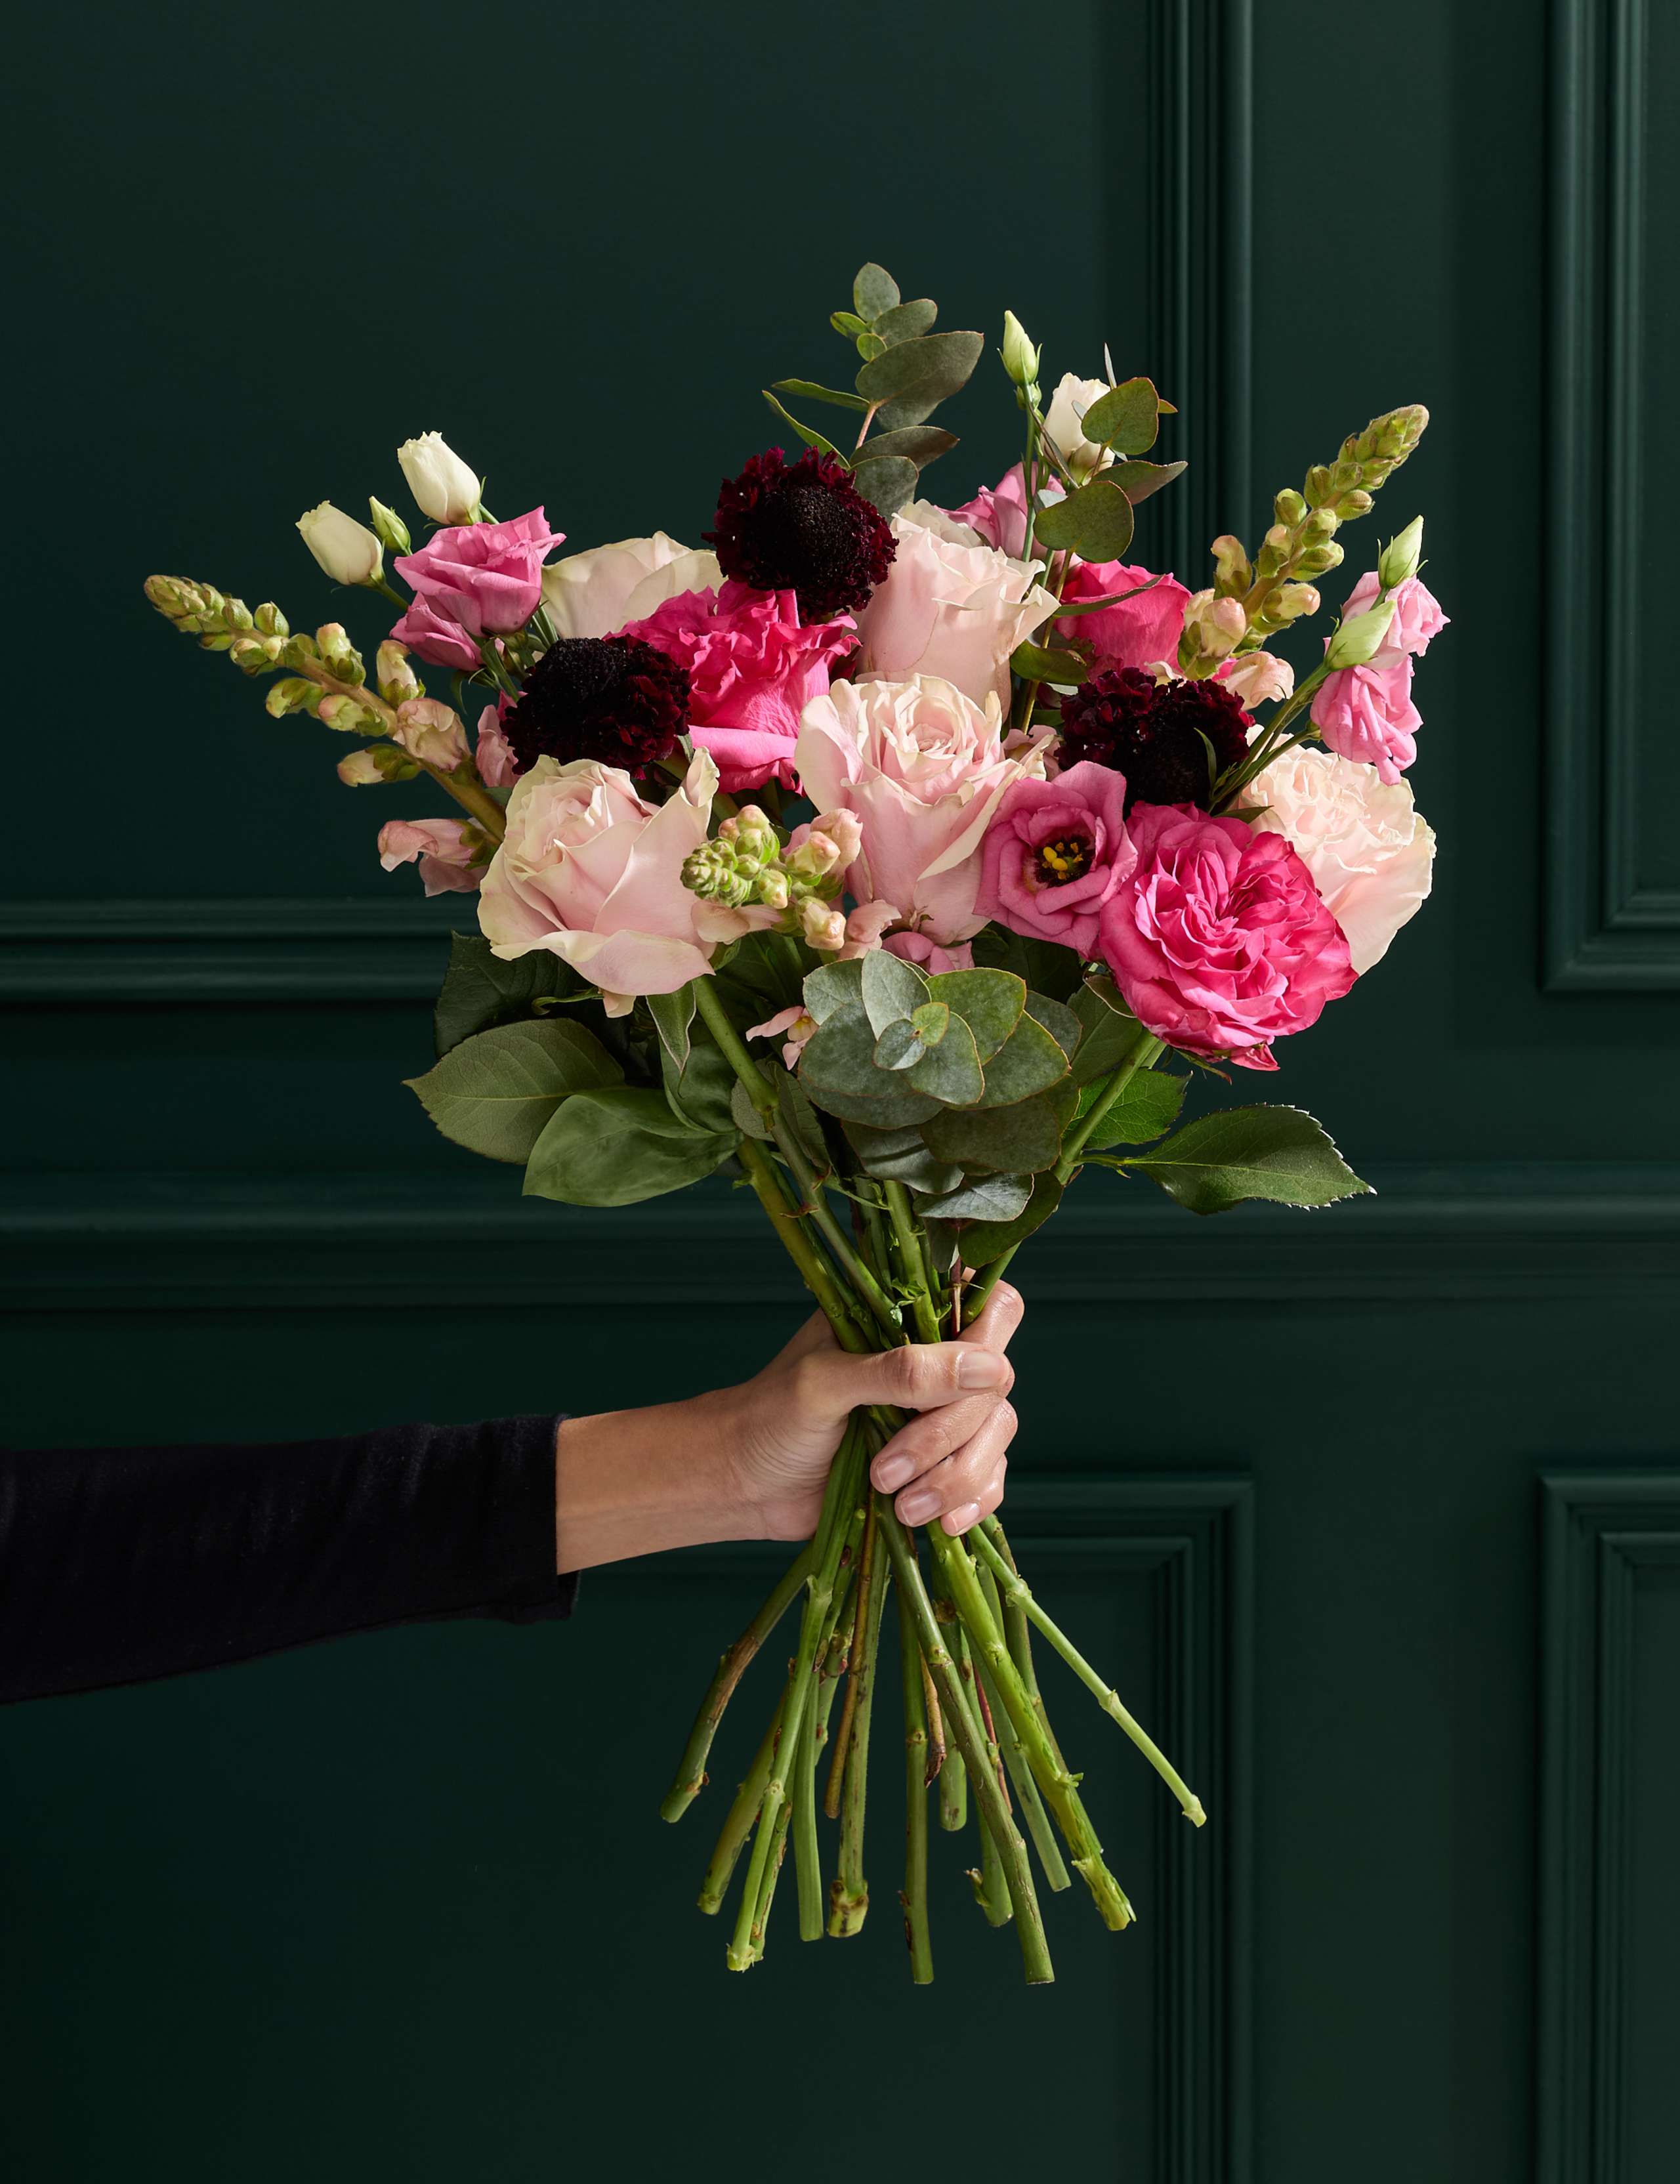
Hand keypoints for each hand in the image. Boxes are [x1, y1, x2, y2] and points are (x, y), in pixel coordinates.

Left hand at [723, 1285, 1022, 1541]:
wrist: (745, 1485)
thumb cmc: (771, 1418)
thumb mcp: (825, 1384)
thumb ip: (900, 1372)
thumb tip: (989, 1368)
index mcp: (905, 1320)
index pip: (985, 1305)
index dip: (988, 1338)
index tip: (961, 1380)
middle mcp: (933, 1362)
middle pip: (994, 1383)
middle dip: (945, 1435)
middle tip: (886, 1468)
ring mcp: (939, 1415)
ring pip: (996, 1433)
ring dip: (954, 1477)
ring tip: (900, 1504)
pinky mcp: (941, 1465)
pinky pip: (988, 1478)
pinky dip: (971, 1501)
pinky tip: (939, 1522)